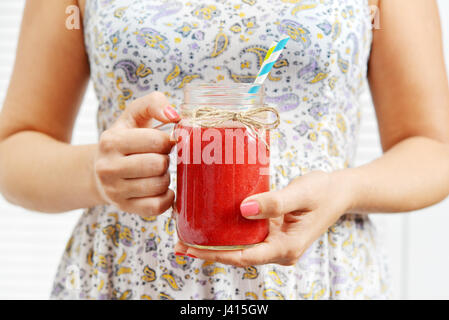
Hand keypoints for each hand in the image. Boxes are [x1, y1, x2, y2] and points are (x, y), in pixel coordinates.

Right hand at [94, 92, 179, 216]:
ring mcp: (114, 191)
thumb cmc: (126, 139)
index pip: (156, 141)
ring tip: (157, 172)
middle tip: (161, 158)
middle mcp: (108, 167)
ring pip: (159, 186)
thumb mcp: (134, 115)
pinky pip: (157, 206)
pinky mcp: (125, 208)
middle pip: (158, 165)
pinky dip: (167, 198)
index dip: (168, 141)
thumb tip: (175, 116)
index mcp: (111, 141)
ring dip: (166, 178)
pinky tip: (161, 189)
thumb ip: (154, 103)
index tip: (164, 142)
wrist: (100, 169)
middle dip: (166, 160)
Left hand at [175, 171, 353, 266]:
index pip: (245, 257)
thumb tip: (243, 209)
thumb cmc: (324, 191)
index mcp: (286, 248)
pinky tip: (210, 222)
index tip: (191, 248)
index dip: (216, 255)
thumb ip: (274, 202)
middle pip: (237, 255)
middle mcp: (278, 250)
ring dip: (214, 242)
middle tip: (179, 241)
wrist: (338, 191)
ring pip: (239, 247)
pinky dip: (227, 231)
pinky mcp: (271, 232)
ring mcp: (274, 242)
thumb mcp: (301, 193)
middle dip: (208, 251)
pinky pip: (245, 235)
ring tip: (187, 233)